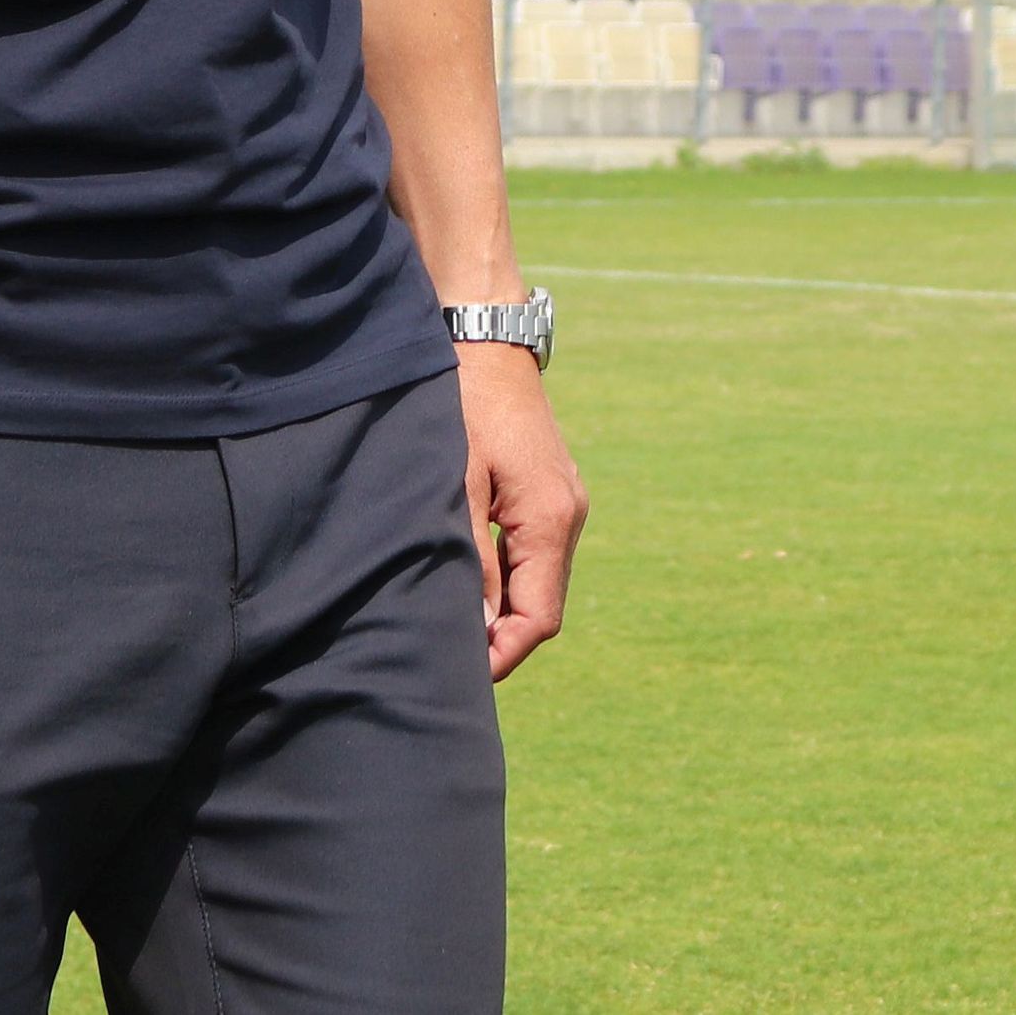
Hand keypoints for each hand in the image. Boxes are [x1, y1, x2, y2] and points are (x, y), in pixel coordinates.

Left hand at [456, 342, 587, 680]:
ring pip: (540, 582)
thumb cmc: (464, 406)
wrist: (485, 340)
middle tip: (445, 658)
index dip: (502, 656)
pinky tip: (469, 582)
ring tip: (449, 624)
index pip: (540, 619)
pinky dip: (507, 580)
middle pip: (543, 607)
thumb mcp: (457, 485)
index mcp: (550, 519)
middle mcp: (569, 516)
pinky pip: (534, 555)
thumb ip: (472, 561)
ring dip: (502, 611)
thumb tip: (480, 631)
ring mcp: (564, 503)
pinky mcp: (550, 492)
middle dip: (500, 641)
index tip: (459, 676)